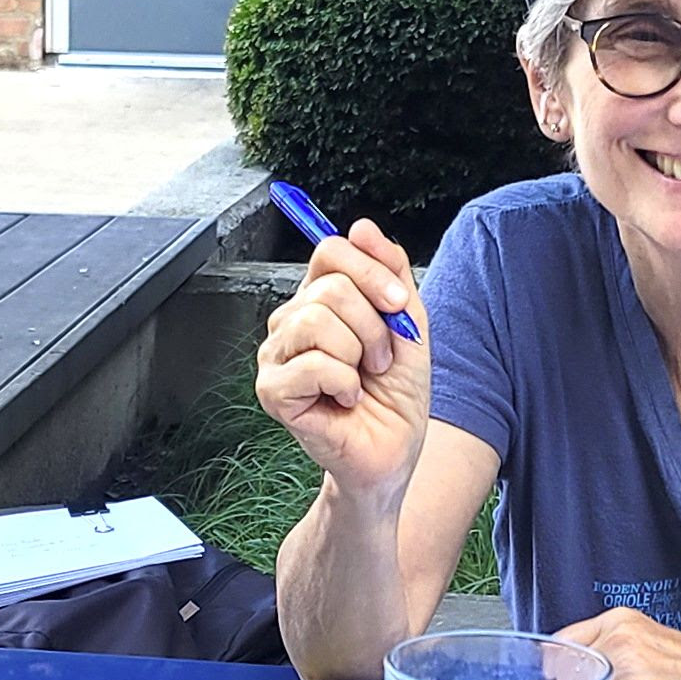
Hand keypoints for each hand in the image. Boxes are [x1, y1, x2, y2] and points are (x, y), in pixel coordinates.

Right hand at [254, 223, 431, 501]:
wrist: (393, 451)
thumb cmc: (395, 396)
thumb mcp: (408, 323)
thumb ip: (391, 274)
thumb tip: (363, 228)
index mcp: (320, 300)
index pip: (330, 252)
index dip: (370, 269)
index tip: (396, 301)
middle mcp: (291, 322)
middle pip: (329, 287)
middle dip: (373, 325)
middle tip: (381, 360)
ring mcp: (276, 356)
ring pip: (318, 320)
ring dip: (359, 354)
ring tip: (363, 380)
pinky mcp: (272, 390)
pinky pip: (312, 364)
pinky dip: (344, 383)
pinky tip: (346, 400)